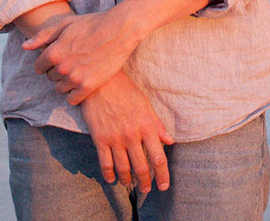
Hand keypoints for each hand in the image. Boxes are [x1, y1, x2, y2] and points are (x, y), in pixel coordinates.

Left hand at [22, 10, 138, 103]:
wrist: (118, 30)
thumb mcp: (65, 24)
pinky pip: (73, 99)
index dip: (47, 62)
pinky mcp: (88, 86)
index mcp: (53, 52)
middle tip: (72, 62)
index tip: (59, 58)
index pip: (39, 67)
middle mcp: (61, 67)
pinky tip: (82, 84)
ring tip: (78, 71)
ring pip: (60, 89)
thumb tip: (25, 47)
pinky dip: (75, 94)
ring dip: (66, 83)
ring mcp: (75, 78)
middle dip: (57, 71)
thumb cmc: (91, 24)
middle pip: (50, 78)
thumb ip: (43, 36)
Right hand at [79, 70, 172, 191]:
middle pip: (142, 167)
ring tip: (129, 184)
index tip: (163, 186)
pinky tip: (111, 179)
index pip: (159, 158)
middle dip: (145, 182)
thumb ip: (157, 124)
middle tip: (146, 189)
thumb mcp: (145, 104)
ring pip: (123, 168)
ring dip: (128, 180)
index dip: (162, 175)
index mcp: (147, 126)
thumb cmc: (124, 90)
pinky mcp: (100, 138)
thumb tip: (170, 141)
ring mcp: (115, 138)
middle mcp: (132, 135)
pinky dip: (109, 174)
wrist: (100, 80)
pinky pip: (105, 163)